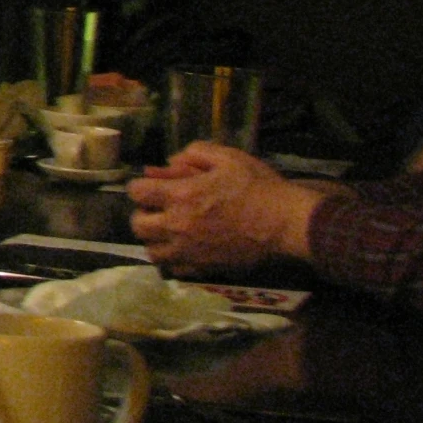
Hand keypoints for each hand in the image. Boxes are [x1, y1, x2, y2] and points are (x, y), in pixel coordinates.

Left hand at [126, 143, 329, 273]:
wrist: (286, 224)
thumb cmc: (258, 187)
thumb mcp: (229, 157)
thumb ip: (196, 153)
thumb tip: (172, 162)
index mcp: (180, 196)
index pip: (136, 192)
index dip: (141, 186)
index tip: (152, 185)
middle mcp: (177, 226)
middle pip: (137, 225)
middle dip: (143, 214)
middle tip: (158, 210)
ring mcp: (188, 252)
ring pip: (152, 252)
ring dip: (155, 240)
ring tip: (169, 232)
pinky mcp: (203, 269)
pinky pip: (174, 269)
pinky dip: (174, 260)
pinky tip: (186, 249)